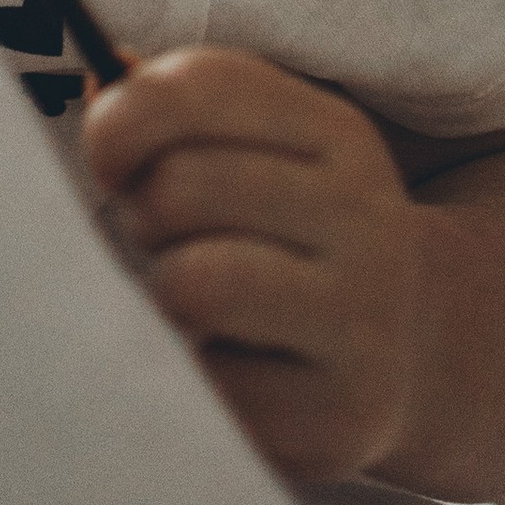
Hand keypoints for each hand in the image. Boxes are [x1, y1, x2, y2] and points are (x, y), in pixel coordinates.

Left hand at [81, 44, 419, 485]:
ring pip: (190, 284)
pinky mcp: (334, 417)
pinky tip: (233, 365)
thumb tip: (95, 87)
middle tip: (168, 240)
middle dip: (144, 216)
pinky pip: (204, 387)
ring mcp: (360, 322)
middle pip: (180, 188)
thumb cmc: (288, 233)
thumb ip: (175, 109)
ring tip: (193, 299)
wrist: (409, 353)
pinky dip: (192, 378)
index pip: (202, 89)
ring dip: (164, 295)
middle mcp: (363, 218)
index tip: (109, 157)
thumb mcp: (259, 149)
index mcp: (337, 135)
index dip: (121, 119)